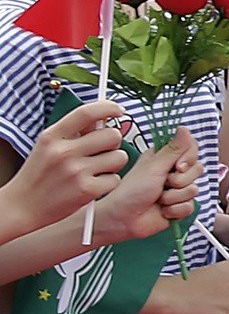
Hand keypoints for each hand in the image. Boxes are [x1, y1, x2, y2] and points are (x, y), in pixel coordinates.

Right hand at [7, 99, 128, 231]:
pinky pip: (115, 179)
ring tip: (95, 170)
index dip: (108, 107)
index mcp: (52, 136)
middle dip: (113, 143)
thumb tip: (104, 118)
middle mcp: (64, 151)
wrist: (23, 206)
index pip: (86, 113)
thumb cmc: (40, 175)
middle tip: (102, 152)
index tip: (119, 110)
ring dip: (113, 163)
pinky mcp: (86, 190)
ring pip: (119, 157)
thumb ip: (74, 132)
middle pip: (112, 135)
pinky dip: (108, 183)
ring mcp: (76, 171)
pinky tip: (92, 186)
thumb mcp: (48, 147)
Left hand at [90, 130, 202, 246]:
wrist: (123, 219)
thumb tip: (185, 128)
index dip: (189, 157)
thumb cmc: (130, 192)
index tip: (177, 166)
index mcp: (165, 157)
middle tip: (164, 183)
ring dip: (174, 196)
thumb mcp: (154, 167)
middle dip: (180, 180)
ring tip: (158, 199)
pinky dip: (175, 210)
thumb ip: (173, 149)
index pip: (192, 148)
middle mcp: (172, 172)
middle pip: (197, 169)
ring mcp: (177, 190)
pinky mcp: (179, 206)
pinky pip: (191, 206)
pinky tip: (162, 210)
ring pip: (194, 189)